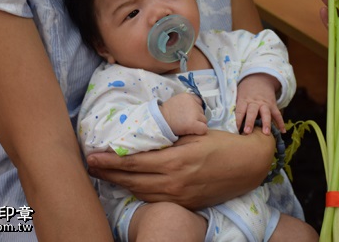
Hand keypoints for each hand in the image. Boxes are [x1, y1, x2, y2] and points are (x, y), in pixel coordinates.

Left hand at [85, 128, 274, 209]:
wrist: (248, 165)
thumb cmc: (222, 143)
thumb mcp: (194, 134)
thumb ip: (169, 139)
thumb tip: (144, 138)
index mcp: (175, 160)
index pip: (134, 162)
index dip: (110, 161)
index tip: (92, 157)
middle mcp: (174, 181)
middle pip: (132, 180)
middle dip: (108, 174)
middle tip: (90, 166)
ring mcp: (179, 195)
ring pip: (141, 192)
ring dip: (120, 184)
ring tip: (104, 176)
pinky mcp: (186, 203)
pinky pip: (155, 199)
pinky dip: (138, 192)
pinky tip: (129, 185)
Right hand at [159, 92, 207, 135]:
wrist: (158, 120)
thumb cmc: (166, 112)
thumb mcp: (177, 101)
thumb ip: (187, 102)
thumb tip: (195, 108)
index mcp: (188, 96)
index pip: (200, 102)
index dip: (196, 109)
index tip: (189, 114)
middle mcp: (193, 103)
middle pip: (202, 112)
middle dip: (196, 117)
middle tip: (186, 121)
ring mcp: (194, 113)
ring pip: (204, 120)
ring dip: (198, 124)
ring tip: (187, 126)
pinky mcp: (193, 124)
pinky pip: (203, 129)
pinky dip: (199, 131)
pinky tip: (192, 131)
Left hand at [236, 74, 283, 134]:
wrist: (260, 79)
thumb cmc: (246, 90)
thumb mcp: (238, 94)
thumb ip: (236, 106)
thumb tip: (228, 121)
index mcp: (244, 100)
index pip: (240, 110)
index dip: (237, 120)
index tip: (235, 129)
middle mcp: (254, 102)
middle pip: (252, 112)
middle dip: (250, 122)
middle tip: (247, 132)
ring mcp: (265, 104)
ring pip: (266, 113)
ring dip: (266, 123)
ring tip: (266, 133)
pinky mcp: (273, 105)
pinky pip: (277, 114)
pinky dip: (281, 122)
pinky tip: (282, 131)